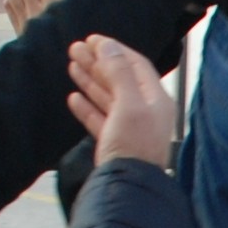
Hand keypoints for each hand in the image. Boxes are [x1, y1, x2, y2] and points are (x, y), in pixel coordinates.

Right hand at [68, 34, 176, 170]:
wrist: (127, 188)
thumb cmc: (133, 146)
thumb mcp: (129, 104)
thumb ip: (118, 73)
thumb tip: (108, 46)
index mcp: (155, 100)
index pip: (136, 65)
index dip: (114, 49)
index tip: (92, 39)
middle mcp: (145, 112)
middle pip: (120, 79)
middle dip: (98, 62)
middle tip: (74, 48)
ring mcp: (129, 128)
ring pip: (108, 98)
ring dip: (90, 80)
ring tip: (71, 64)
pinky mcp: (114, 143)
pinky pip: (100, 119)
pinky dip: (87, 107)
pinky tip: (74, 97)